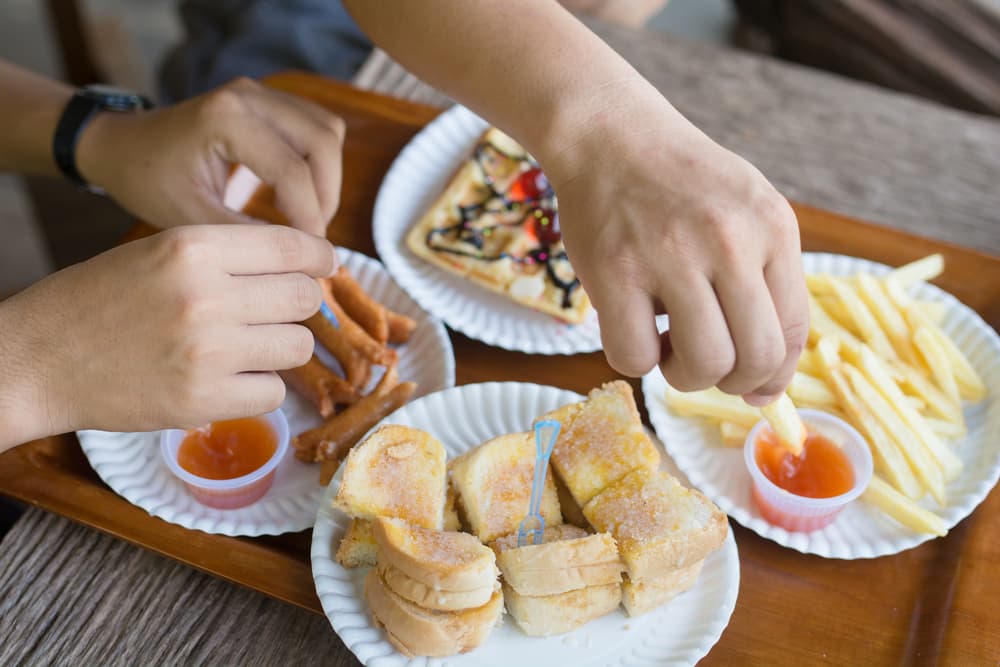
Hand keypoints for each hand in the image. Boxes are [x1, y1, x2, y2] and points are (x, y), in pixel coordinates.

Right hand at [2, 224, 336, 440]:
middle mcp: (206, 295)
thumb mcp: (158, 252)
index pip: (292, 247)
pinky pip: (274, 393)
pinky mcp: (204, 399)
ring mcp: (208, 351)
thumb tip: (302, 265)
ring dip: (280, 348)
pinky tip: (228, 379)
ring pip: (299, 346)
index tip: (325, 266)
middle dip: (297, 305)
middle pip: (304, 297)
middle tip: (272, 313)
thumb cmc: (97, 301)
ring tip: (244, 348)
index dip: (318, 258)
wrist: (37, 360)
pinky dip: (258, 388)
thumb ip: (226, 255)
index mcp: (193, 248)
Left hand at [76, 77, 344, 236]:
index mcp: (225, 119)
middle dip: (326, 195)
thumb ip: (247, 238)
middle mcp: (248, 96)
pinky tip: (301, 193)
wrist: (122, 145)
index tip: (309, 255)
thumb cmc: (149, 182)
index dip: (309, 218)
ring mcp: (261, 92)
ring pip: (328, 131)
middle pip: (323, 142)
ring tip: (307, 216)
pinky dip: (320, 163)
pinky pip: (318, 127)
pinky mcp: (268, 99)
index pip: (293, 171)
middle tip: (311, 235)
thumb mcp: (192, 220)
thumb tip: (299, 262)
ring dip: (328, 178)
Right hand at [544, 82, 808, 405]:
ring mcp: (671, 255)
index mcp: (773, 227)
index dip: (775, 375)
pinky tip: (632, 325)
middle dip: (733, 382)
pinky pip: (635, 357)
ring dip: (685, 376)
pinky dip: (636, 359)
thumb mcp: (746, 211)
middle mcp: (730, 241)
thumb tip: (767, 382)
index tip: (754, 386)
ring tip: (668, 345)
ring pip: (703, 365)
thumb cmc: (679, 184)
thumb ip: (764, 282)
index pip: (793, 331)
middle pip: (756, 358)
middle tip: (705, 363)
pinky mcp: (616, 271)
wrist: (611, 134)